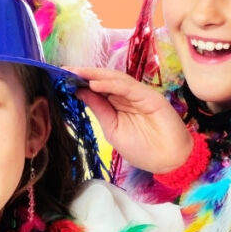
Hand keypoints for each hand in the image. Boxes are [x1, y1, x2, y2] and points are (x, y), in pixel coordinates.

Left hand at [70, 66, 191, 173]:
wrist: (169, 161)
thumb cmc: (143, 149)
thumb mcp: (112, 129)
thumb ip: (99, 110)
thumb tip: (80, 92)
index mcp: (118, 104)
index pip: (98, 88)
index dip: (81, 81)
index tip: (61, 78)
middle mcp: (128, 96)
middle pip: (104, 80)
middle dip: (84, 74)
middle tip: (64, 70)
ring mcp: (139, 95)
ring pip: (115, 79)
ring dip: (95, 75)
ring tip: (76, 73)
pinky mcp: (150, 97)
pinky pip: (128, 88)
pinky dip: (111, 84)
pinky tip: (95, 84)